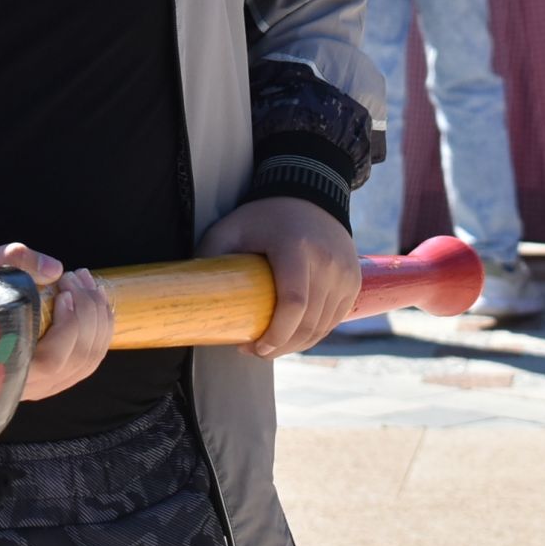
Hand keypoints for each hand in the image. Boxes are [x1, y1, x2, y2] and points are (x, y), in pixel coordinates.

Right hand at [0, 242, 112, 401]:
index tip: (63, 290)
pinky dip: (101, 329)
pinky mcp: (56, 377)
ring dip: (98, 316)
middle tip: (75, 276)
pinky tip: (95, 300)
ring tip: (86, 281)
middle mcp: (28, 385)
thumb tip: (55, 269)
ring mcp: (46, 385)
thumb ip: (16, 262)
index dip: (67, 327)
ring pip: (89, 359)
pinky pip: (91, 359)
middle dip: (87, 311)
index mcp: (5, 370)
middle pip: (78, 358)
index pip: (51, 361)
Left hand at [197, 196, 358, 357]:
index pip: (293, 302)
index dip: (276, 333)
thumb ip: (211, 255)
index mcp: (296, 248)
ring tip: (270, 346)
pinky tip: (292, 336)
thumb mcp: (232, 227)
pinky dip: (313, 334)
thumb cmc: (265, 215)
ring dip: (296, 344)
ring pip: (322, 326)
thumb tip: (191, 293)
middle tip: (255, 352)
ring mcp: (345, 273)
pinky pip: (334, 320)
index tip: (254, 347)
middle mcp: (327, 262)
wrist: (310, 194)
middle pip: (308, 322)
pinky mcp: (353, 282)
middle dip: (281, 346)